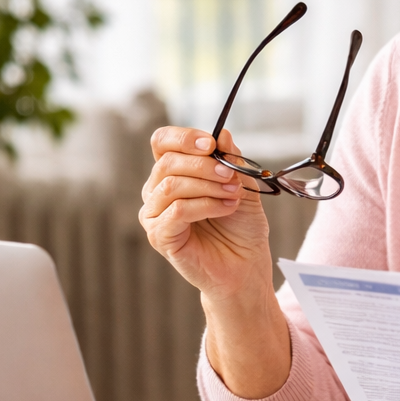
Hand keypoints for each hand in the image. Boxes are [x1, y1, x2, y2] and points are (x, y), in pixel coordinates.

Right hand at [140, 127, 291, 397]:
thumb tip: (222, 134)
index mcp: (173, 173)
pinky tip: (225, 209)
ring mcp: (154, 215)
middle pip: (167, 162)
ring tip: (233, 196)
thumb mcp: (243, 185)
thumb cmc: (241, 227)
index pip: (162, 142)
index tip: (212, 143)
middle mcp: (157, 191)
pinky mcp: (160, 236)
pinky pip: (176, 211)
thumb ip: (231, 160)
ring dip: (208, 187)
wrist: (245, 266)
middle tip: (231, 177)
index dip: (184, 138)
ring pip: (171, 185)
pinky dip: (205, 206)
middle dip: (204, 166)